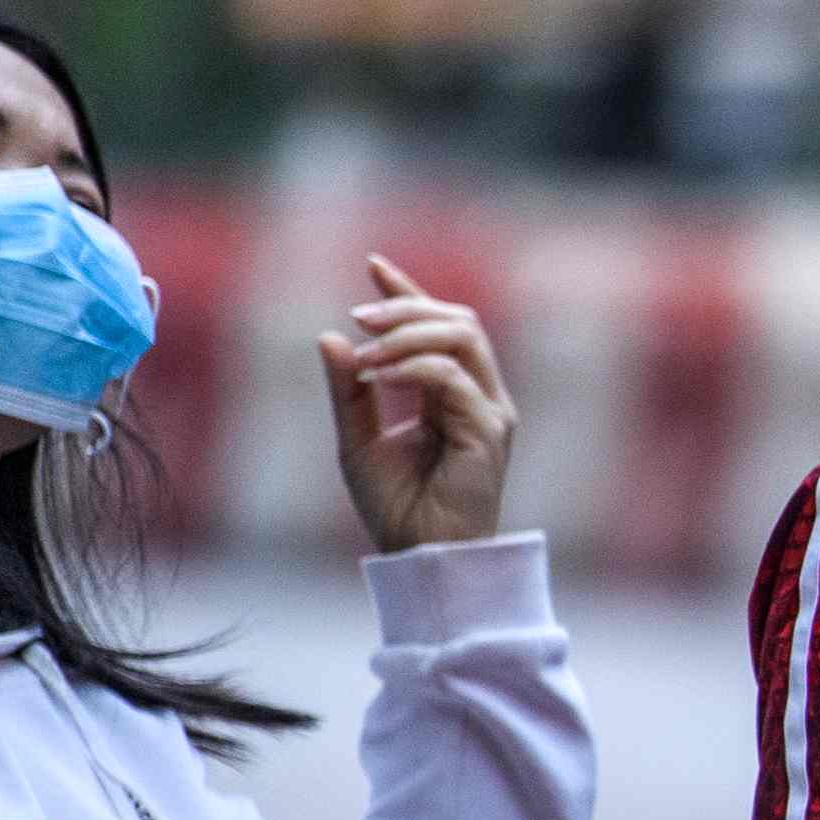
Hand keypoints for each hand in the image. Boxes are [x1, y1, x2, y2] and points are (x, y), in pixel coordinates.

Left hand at [317, 259, 514, 552]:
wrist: (421, 554)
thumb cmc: (397, 505)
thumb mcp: (356, 439)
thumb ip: (348, 390)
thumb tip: (330, 336)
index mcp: (455, 395)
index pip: (440, 327)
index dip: (409, 294)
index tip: (374, 265)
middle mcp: (481, 396)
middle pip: (459, 321)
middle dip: (407, 308)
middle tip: (357, 315)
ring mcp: (490, 412)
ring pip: (463, 338)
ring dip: (408, 333)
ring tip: (365, 351)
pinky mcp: (489, 431)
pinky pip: (452, 378)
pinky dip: (412, 367)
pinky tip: (377, 376)